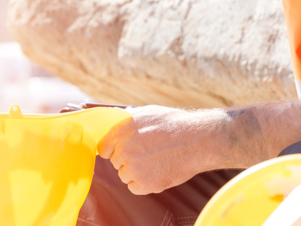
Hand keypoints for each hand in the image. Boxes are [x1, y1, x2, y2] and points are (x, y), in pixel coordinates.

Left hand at [96, 105, 227, 194]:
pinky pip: (135, 187)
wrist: (197, 141)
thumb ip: (128, 121)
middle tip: (146, 153)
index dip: (112, 149)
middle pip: (115, 162)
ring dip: (135, 171)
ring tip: (155, 161)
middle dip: (127, 159)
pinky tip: (157, 171)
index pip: (103, 147)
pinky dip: (144, 183)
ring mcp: (133, 168)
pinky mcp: (145, 184)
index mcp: (121, 131)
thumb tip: (118, 121)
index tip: (120, 150)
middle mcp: (124, 150)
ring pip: (124, 175)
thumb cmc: (175, 124)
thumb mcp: (148, 112)